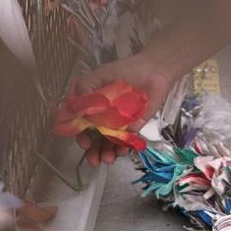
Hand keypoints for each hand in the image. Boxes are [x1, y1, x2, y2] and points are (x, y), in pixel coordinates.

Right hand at [68, 53, 173, 167]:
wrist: (154, 70)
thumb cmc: (126, 70)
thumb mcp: (100, 76)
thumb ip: (86, 91)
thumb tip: (76, 112)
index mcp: (91, 105)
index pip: (80, 124)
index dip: (79, 135)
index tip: (83, 143)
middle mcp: (102, 117)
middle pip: (93, 138)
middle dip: (92, 152)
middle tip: (95, 160)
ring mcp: (118, 124)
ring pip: (108, 144)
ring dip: (106, 154)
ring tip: (108, 159)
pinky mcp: (133, 127)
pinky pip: (126, 142)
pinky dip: (123, 148)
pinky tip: (122, 150)